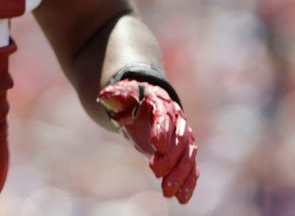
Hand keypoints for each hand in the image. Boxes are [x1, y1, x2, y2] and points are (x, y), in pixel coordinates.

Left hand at [97, 79, 198, 202]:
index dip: (162, 130)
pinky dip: (188, 182)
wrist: (145, 105)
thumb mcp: (122, 96)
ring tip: (168, 192)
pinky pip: (191, 168)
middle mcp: (178, 121)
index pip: (164, 117)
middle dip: (169, 158)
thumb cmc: (132, 100)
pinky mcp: (184, 153)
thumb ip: (115, 97)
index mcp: (162, 104)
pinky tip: (182, 198)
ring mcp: (183, 138)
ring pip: (188, 157)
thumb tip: (104, 96)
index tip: (157, 145)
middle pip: (179, 141)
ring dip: (180, 175)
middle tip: (155, 172)